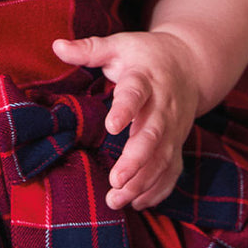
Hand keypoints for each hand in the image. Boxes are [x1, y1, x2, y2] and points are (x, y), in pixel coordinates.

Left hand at [52, 31, 198, 211]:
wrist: (191, 64)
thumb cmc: (146, 56)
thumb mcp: (119, 45)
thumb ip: (89, 49)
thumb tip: (57, 45)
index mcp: (145, 79)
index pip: (136, 94)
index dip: (125, 109)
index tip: (111, 126)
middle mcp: (163, 107)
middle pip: (153, 134)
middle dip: (136, 159)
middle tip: (115, 179)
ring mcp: (174, 129)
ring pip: (163, 159)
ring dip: (143, 181)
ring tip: (117, 199)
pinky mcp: (178, 143)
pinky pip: (173, 170)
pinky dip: (159, 189)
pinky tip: (138, 203)